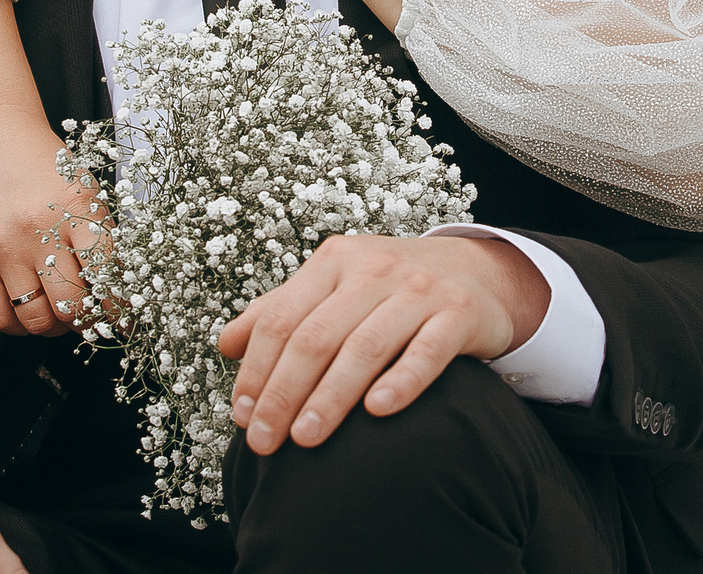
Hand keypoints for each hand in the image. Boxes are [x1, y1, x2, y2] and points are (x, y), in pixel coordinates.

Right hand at [0, 0, 104, 337]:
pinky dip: (14, 325)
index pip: (105, 274)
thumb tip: (117, 292)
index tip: (123, 322)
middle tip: (86, 318)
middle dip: (84, 322)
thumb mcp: (82, 190)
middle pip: (70, 305)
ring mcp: (3, 246)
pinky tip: (24, 312)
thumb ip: (98, 237)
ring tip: (56, 316)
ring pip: (34, 318)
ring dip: (51, 327)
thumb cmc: (43, 165)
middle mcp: (40, 230)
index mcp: (78, 209)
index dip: (118, 307)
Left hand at [215, 232, 548, 454]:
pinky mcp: (460, 313)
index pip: (282, 317)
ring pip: (366, 346)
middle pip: (317, 336)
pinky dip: (401, 381)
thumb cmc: (391, 288)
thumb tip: (225, 344)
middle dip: (284, 393)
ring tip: (306, 438)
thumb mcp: (335, 285)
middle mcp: (374, 269)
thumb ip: (281, 310)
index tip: (241, 415)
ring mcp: (420, 290)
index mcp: (335, 260)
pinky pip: (427, 351)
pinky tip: (377, 411)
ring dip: (331, 396)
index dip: (256, 368)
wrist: (476, 271)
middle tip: (264, 441)